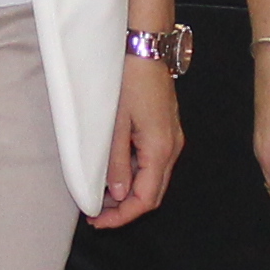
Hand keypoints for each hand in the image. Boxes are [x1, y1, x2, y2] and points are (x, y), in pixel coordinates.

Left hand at [92, 59, 184, 227]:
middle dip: (126, 209)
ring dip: (130, 193)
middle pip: (153, 194)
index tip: (98, 222)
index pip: (145, 199)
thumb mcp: (115, 125)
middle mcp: (172, 148)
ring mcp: (172, 139)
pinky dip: (135, 175)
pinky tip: (115, 172)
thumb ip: (116, 163)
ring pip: (153, 180)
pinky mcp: (166, 130)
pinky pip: (153, 163)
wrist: (145, 47)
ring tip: (101, 195)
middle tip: (97, 214)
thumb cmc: (129, 80)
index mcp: (160, 149)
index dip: (122, 216)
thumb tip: (119, 195)